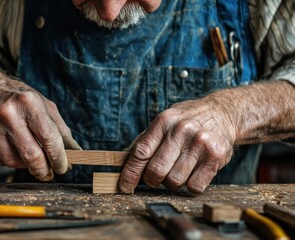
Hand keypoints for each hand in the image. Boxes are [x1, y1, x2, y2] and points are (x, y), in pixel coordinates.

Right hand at [0, 70, 80, 180]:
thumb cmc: (23, 100)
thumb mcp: (47, 108)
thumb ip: (62, 132)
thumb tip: (76, 154)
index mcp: (29, 102)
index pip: (49, 138)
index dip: (59, 158)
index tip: (64, 168)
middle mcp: (7, 111)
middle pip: (31, 155)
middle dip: (44, 170)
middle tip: (49, 174)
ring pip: (13, 162)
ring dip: (25, 165)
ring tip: (29, 154)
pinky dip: (9, 161)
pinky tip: (12, 149)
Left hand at [119, 96, 236, 192]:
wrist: (223, 112)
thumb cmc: (187, 121)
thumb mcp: (165, 121)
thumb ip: (146, 140)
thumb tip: (123, 162)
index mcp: (163, 121)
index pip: (141, 153)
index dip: (130, 173)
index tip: (124, 186)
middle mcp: (181, 130)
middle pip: (156, 171)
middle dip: (152, 180)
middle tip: (156, 178)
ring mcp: (199, 143)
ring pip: (174, 181)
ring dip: (172, 183)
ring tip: (177, 171)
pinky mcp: (215, 156)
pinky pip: (194, 186)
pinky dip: (190, 186)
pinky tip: (193, 173)